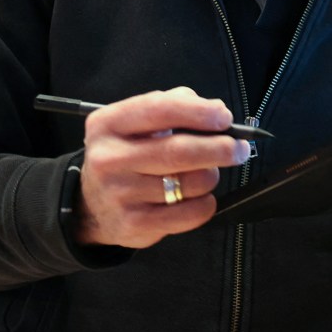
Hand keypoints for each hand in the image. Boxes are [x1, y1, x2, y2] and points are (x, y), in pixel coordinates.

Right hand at [75, 87, 250, 247]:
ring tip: (207, 173)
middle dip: (220, 148)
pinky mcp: (134, 224)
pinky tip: (199, 197)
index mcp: (109, 124)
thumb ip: (175, 106)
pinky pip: (190, 214)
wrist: (93, 205)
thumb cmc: (128, 154)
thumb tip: (216, 111)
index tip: (224, 118)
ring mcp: (119, 194)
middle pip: (179, 151)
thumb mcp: (138, 123)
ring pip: (190, 183)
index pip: (159, 109)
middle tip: (239, 148)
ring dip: (211, 176)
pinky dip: (206, 204)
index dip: (199, 112)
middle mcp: (108, 158)